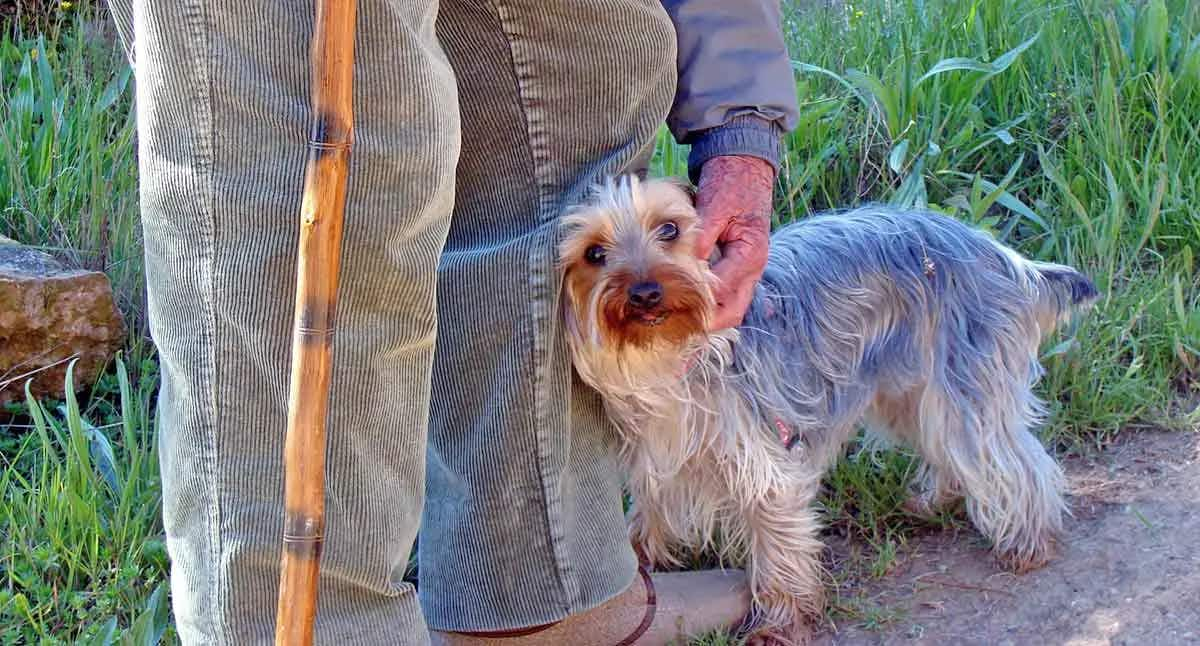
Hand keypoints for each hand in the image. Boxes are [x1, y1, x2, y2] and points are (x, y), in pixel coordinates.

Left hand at [693, 155, 774, 329]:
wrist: (744, 166)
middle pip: (733, 310)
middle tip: (678, 330)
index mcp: (750, 253)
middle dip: (707, 323)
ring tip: (679, 325)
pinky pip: (725, 294)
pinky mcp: (736, 265)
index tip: (672, 308)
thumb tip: (689, 258)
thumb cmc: (731, 183)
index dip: (698, 301)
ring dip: (707, 317)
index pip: (724, 289)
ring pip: (730, 306)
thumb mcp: (715, 204)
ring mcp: (745, 269)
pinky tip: (686, 307)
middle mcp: (752, 267)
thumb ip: (703, 233)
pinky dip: (708, 304)